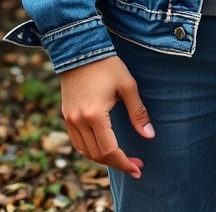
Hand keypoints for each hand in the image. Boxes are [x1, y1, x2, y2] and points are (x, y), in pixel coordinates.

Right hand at [61, 55, 153, 176]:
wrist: (79, 48)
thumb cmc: (107, 64)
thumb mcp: (127, 85)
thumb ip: (138, 112)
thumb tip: (149, 136)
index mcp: (95, 114)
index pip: (109, 150)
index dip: (125, 163)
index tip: (138, 168)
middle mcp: (78, 120)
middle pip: (97, 155)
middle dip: (117, 163)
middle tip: (135, 164)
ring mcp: (70, 119)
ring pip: (85, 151)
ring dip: (103, 158)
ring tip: (121, 158)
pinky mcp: (66, 115)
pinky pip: (77, 142)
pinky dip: (90, 149)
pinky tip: (104, 146)